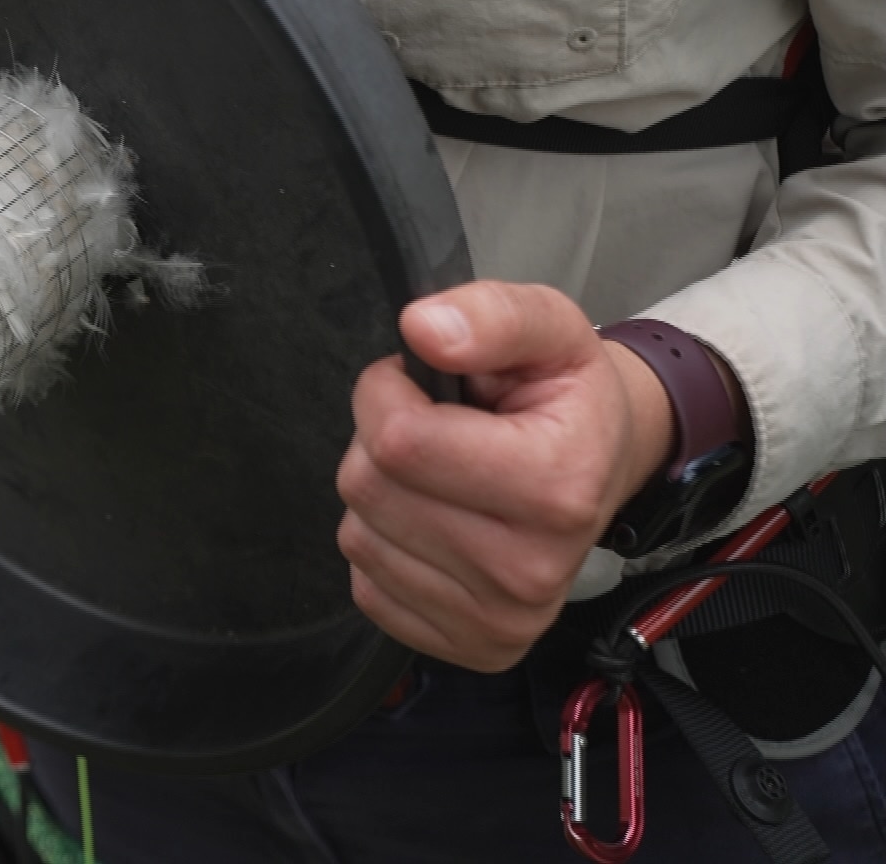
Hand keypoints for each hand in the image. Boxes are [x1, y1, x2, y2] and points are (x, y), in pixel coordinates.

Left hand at [335, 281, 687, 671]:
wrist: (604, 465)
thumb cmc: (568, 399)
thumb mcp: (550, 328)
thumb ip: (491, 314)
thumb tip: (423, 328)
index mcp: (556, 486)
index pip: (398, 441)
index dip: (387, 392)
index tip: (420, 383)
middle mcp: (530, 570)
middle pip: (370, 488)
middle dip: (380, 441)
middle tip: (434, 428)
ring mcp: (500, 620)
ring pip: (359, 537)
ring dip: (381, 494)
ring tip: (440, 475)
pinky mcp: (469, 648)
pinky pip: (367, 585)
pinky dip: (386, 544)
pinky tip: (435, 522)